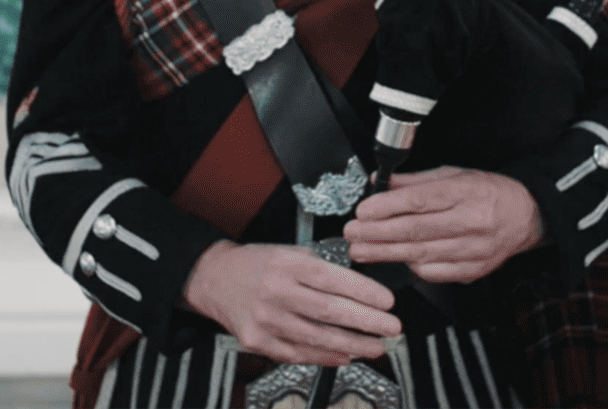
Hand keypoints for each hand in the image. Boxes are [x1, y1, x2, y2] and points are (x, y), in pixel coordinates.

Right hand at [181, 241, 399, 365]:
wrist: (215, 279)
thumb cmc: (257, 264)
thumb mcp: (290, 251)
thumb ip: (322, 267)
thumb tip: (360, 288)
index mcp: (288, 264)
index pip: (334, 280)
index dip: (365, 293)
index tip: (388, 302)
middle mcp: (276, 292)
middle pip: (330, 312)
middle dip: (368, 323)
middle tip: (392, 328)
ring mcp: (266, 320)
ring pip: (318, 338)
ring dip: (353, 345)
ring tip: (376, 346)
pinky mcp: (259, 341)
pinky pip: (299, 354)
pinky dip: (326, 356)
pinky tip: (345, 355)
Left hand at [344, 166, 546, 283]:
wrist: (525, 216)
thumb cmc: (487, 193)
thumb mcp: (454, 175)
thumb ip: (415, 182)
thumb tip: (380, 184)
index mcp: (467, 192)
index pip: (421, 201)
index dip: (388, 208)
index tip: (363, 211)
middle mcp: (472, 222)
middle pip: (417, 230)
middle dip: (378, 234)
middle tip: (353, 235)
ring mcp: (474, 250)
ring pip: (422, 254)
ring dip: (386, 254)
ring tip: (362, 251)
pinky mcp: (474, 270)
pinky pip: (435, 273)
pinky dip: (412, 267)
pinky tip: (396, 260)